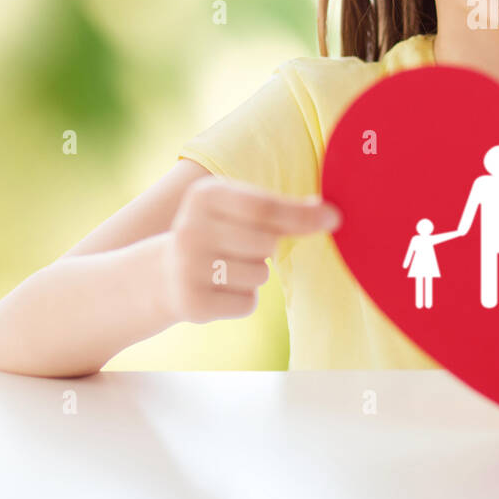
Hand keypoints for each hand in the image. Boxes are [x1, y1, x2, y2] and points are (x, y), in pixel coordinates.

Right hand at [163, 177, 340, 324]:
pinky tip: (220, 290)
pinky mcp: (191, 303)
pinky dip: (244, 299)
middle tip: (245, 247)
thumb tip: (327, 212)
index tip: (334, 218)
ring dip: (255, 274)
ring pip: (259, 275)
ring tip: (227, 268)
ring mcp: (186, 268)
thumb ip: (281, 209)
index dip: (303, 215)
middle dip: (269, 247)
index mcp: (204, 195)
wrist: (164, 274)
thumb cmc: (218, 233)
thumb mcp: (239, 209)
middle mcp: (189, 228)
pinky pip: (248, 303)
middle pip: (266, 242)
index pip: (265, 206)